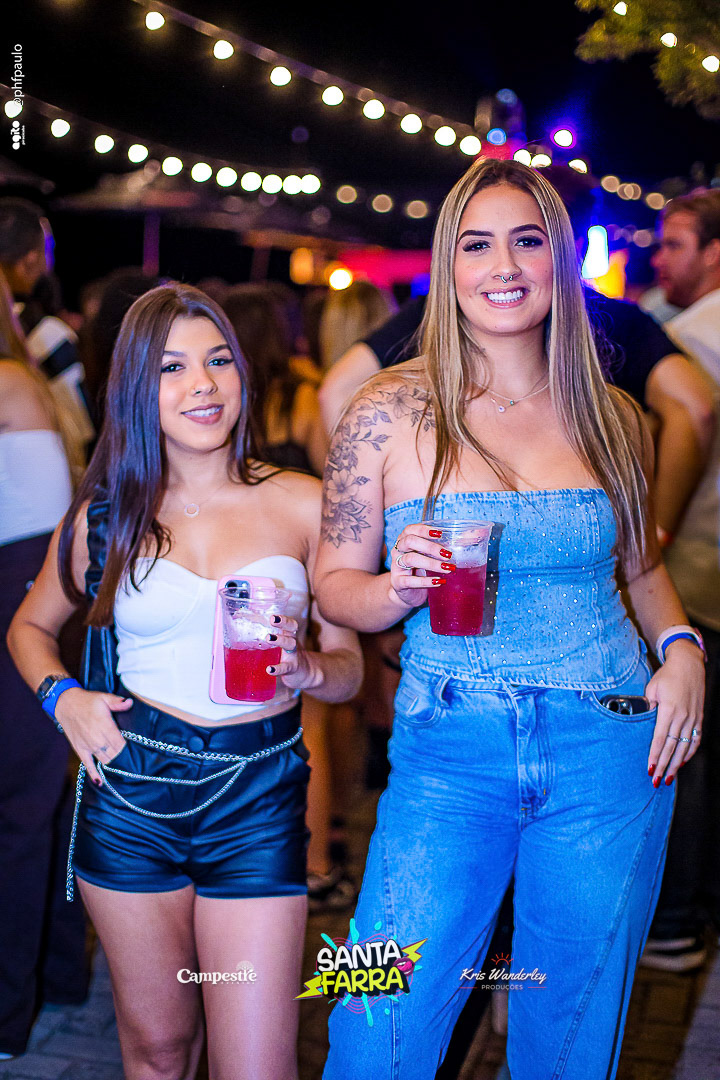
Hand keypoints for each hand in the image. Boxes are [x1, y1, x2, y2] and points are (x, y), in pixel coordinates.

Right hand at [54, 688, 132, 784]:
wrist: (65, 704)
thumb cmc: (87, 701)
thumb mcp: (104, 697)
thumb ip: (118, 702)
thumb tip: (130, 702)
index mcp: (105, 726)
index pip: (121, 744)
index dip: (130, 751)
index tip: (139, 756)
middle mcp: (97, 739)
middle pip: (115, 755)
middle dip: (125, 761)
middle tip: (136, 767)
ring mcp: (88, 746)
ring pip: (105, 760)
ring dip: (114, 766)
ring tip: (125, 773)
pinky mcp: (80, 750)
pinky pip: (88, 765)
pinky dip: (94, 774)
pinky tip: (100, 783)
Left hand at [262, 615, 314, 689]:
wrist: (305, 673)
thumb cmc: (287, 657)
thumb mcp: (280, 646)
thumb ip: (265, 640)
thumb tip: (240, 635)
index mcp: (289, 636)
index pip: (289, 623)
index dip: (283, 618)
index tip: (272, 615)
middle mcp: (293, 642)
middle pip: (292, 628)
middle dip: (283, 622)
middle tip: (272, 619)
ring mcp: (294, 655)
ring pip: (290, 644)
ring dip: (280, 640)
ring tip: (268, 638)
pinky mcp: (292, 668)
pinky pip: (286, 667)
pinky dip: (277, 668)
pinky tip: (269, 669)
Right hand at [389, 523, 454, 609]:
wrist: (408, 594)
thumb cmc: (421, 570)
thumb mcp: (432, 557)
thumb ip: (447, 546)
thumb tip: (476, 535)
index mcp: (405, 540)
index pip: (411, 529)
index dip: (424, 530)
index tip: (440, 534)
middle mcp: (398, 551)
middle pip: (410, 541)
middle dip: (430, 547)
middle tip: (448, 555)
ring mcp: (396, 567)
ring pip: (410, 559)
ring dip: (431, 563)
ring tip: (447, 569)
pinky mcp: (398, 583)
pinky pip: (409, 581)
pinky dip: (425, 581)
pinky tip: (438, 582)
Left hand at [646, 640, 704, 785]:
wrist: (689, 665)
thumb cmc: (668, 675)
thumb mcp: (652, 688)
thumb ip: (648, 705)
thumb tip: (644, 718)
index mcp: (669, 710)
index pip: (660, 739)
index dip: (654, 756)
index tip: (649, 768)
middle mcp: (682, 717)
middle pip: (672, 748)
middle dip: (663, 766)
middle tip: (656, 780)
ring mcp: (693, 719)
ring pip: (684, 748)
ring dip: (676, 764)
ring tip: (669, 778)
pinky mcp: (699, 718)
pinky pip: (695, 740)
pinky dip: (689, 753)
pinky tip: (682, 762)